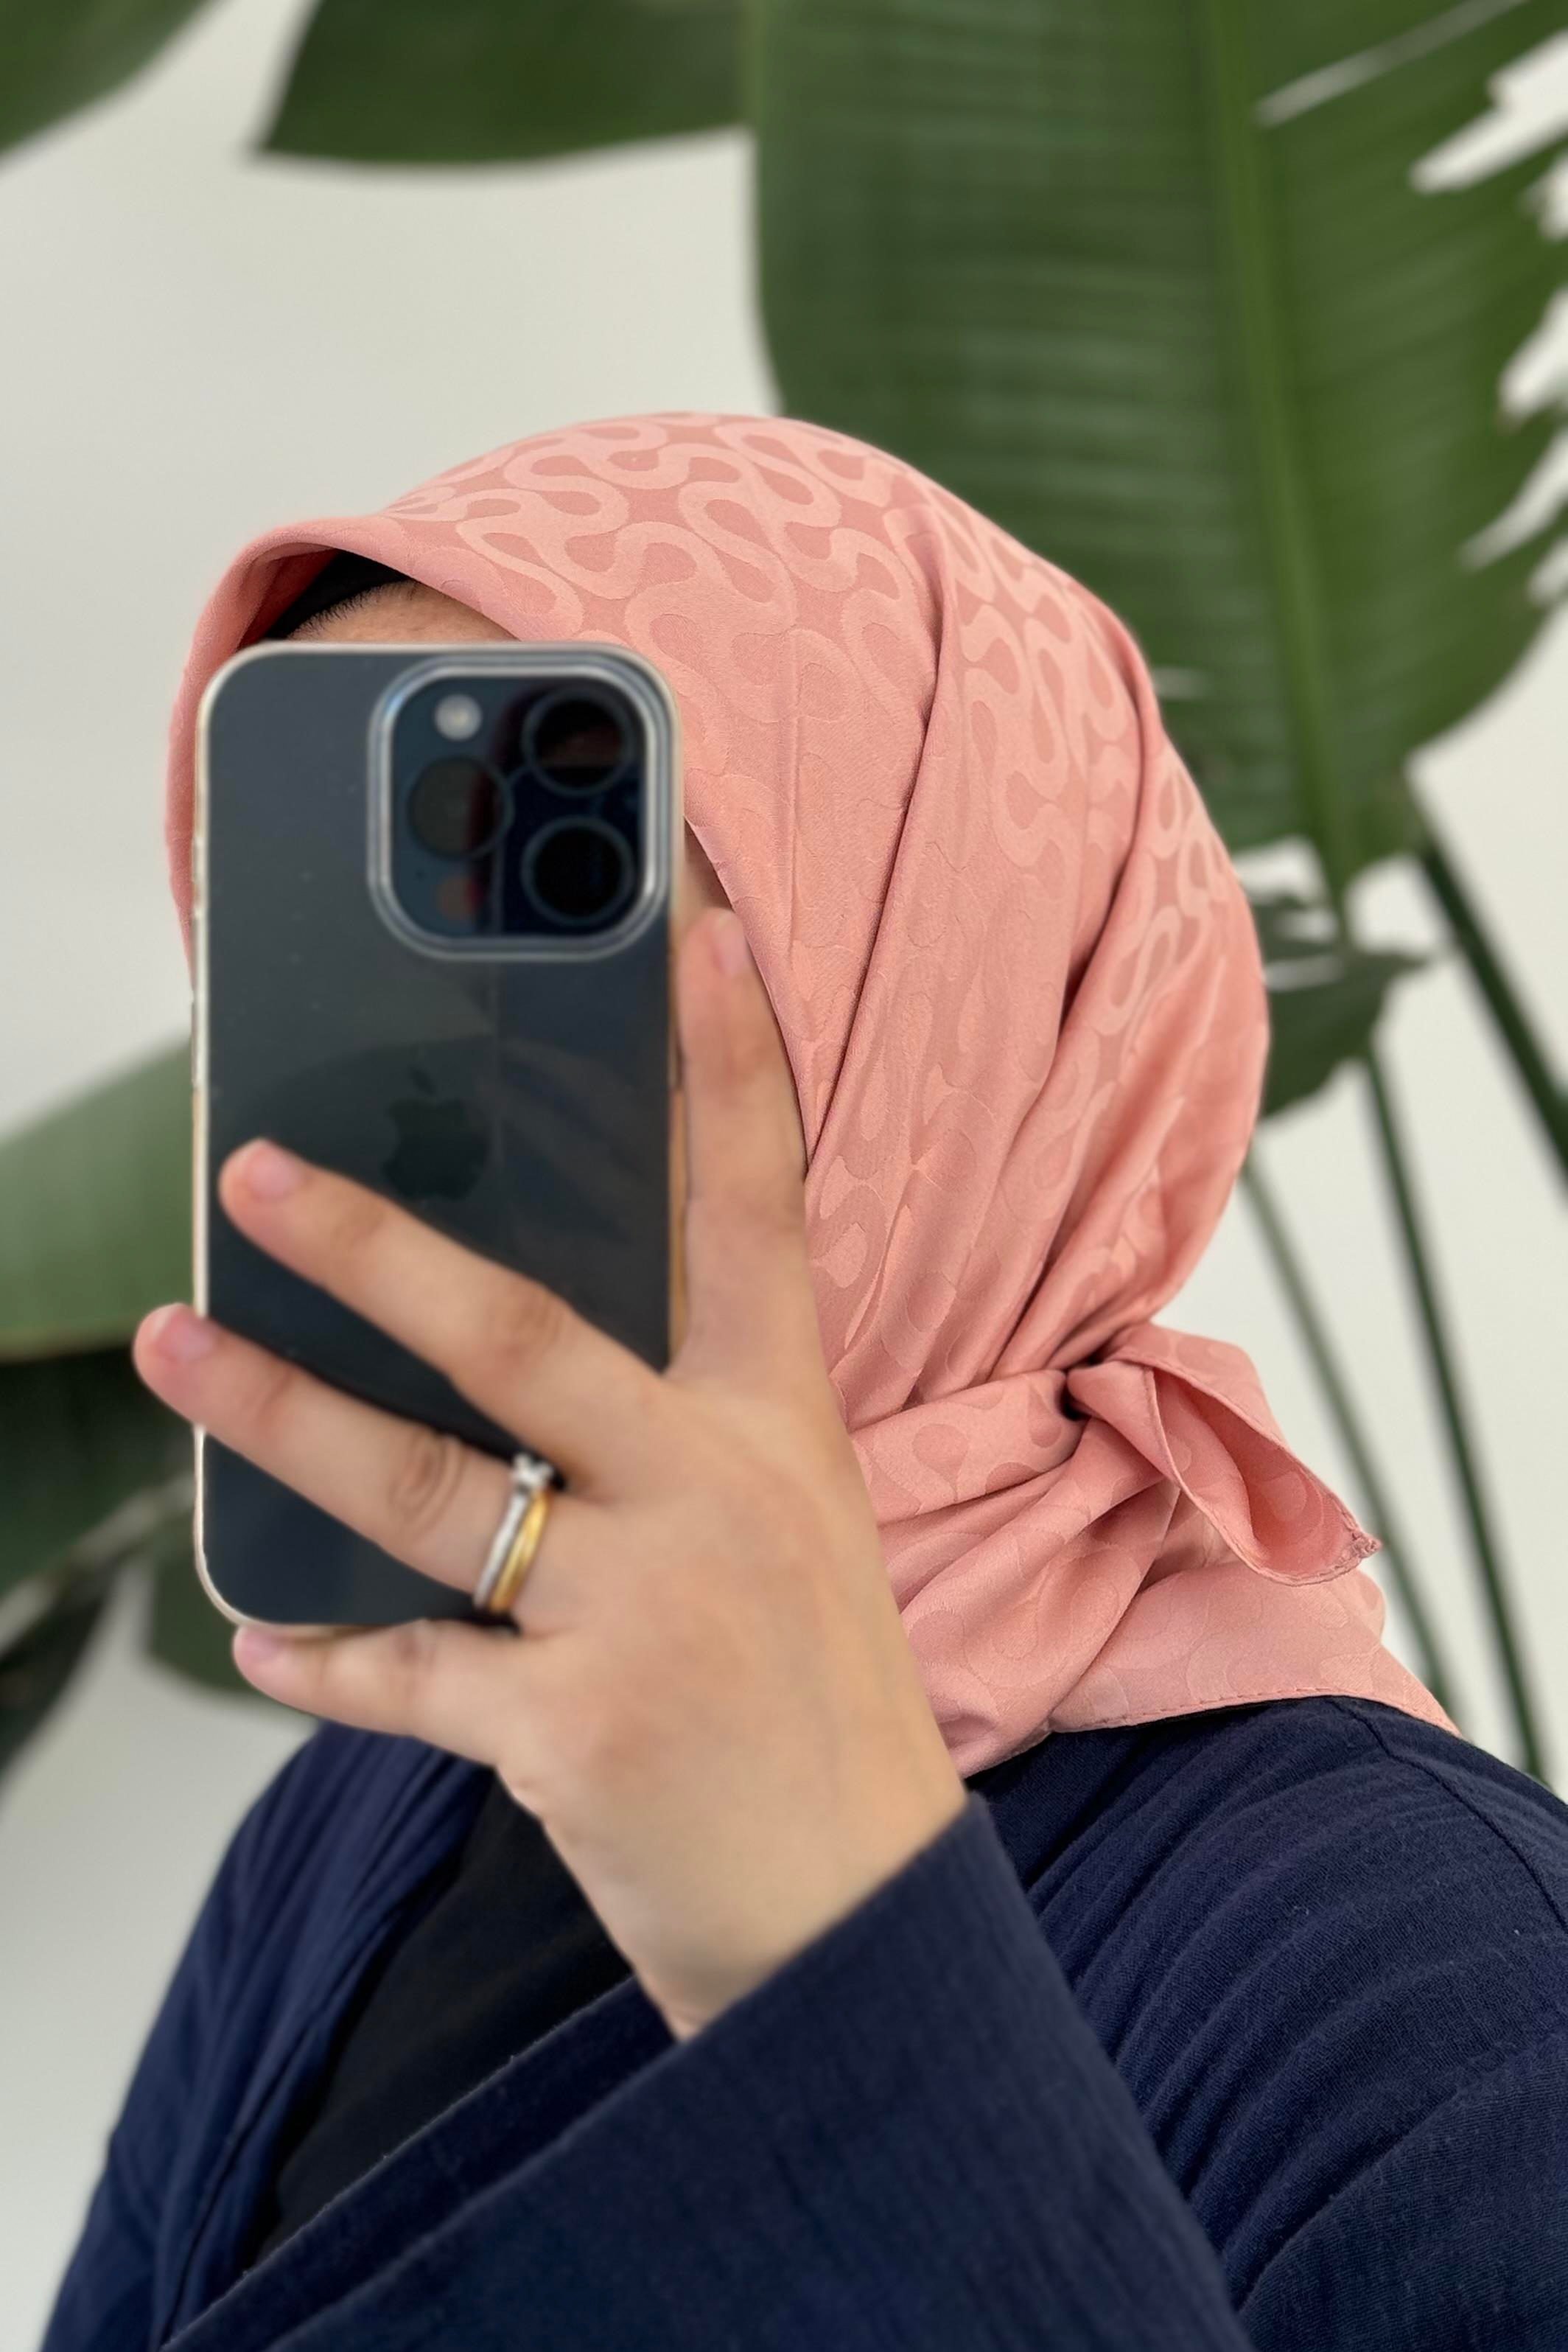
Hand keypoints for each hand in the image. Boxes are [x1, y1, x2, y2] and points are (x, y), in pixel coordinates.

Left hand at [135, 906, 964, 2040]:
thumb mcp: (788, 1538)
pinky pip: (407, 1675)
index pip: (762, 1209)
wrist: (862, 1926)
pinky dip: (325, 1662)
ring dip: (279, 1414)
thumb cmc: (817, 1711)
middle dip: (380, 1245)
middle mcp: (719, 1495)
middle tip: (256, 1170)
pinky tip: (258, 1644)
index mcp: (783, 1429)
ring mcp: (645, 1612)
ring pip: (426, 1487)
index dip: (736, 1064)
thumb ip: (670, 1443)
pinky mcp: (573, 1732)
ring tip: (173, 1345)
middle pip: (526, 1335)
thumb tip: (511, 1368)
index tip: (707, 929)